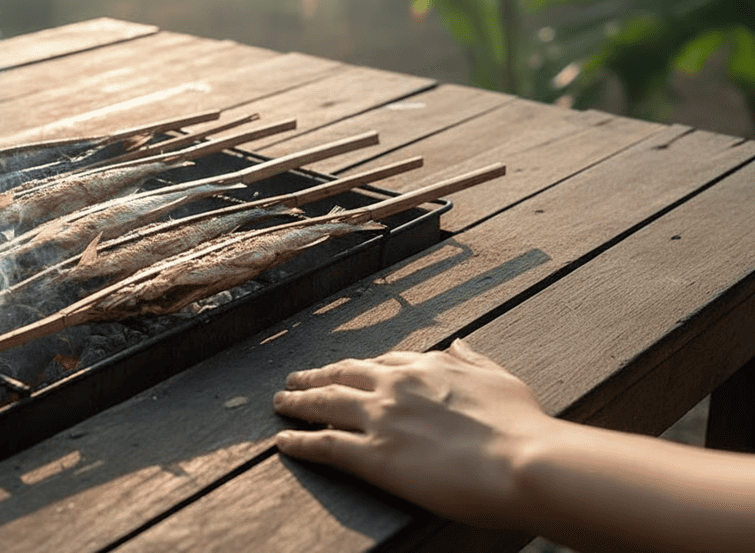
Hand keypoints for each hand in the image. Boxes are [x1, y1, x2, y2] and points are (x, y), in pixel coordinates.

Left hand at [273, 339, 556, 527]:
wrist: (523, 461)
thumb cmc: (521, 424)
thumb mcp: (500, 378)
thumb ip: (472, 360)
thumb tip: (458, 342)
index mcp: (426, 366)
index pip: (381, 362)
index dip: (359, 369)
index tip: (347, 373)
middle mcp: (396, 386)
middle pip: (342, 375)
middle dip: (316, 377)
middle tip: (295, 380)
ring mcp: (381, 419)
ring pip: (325, 404)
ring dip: (298, 402)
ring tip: (280, 403)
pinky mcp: (374, 456)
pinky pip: (324, 444)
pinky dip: (299, 442)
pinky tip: (284, 442)